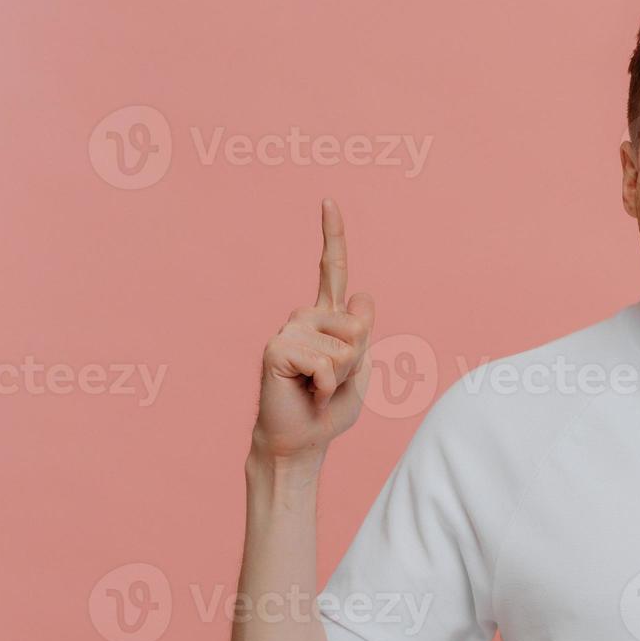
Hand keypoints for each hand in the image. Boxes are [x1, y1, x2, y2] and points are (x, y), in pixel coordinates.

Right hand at [251, 199, 375, 463]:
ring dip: (340, 376)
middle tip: (331, 382)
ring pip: (345, 346)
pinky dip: (326, 385)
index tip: (328, 200)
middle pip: (358, 326)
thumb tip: (362, 294)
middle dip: (356, 361)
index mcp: (328, 318)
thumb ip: (363, 333)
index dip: (332, 234)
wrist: (302, 440)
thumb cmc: (330, 407)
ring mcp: (288, 330)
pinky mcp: (276, 348)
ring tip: (318, 387)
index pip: (331, 269)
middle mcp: (305, 317)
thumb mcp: (361, 367)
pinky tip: (307, 391)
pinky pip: (325, 363)